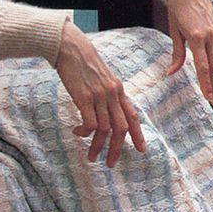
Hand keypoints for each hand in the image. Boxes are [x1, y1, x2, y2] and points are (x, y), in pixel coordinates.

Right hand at [55, 19, 146, 166]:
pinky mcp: (84, 97)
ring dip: (97, 146)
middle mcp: (113, 94)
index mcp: (119, 90)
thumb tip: (106, 113)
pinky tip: (77, 133)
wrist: (71, 48)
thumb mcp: (102, 79)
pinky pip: (89, 123)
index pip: (132, 116)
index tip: (141, 149)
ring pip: (104, 129)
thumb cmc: (84, 64)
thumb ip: (107, 95)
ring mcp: (99, 96)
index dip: (138, 134)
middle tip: (110, 163)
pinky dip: (84, 133)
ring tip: (91, 157)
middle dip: (116, 148)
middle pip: (120, 128)